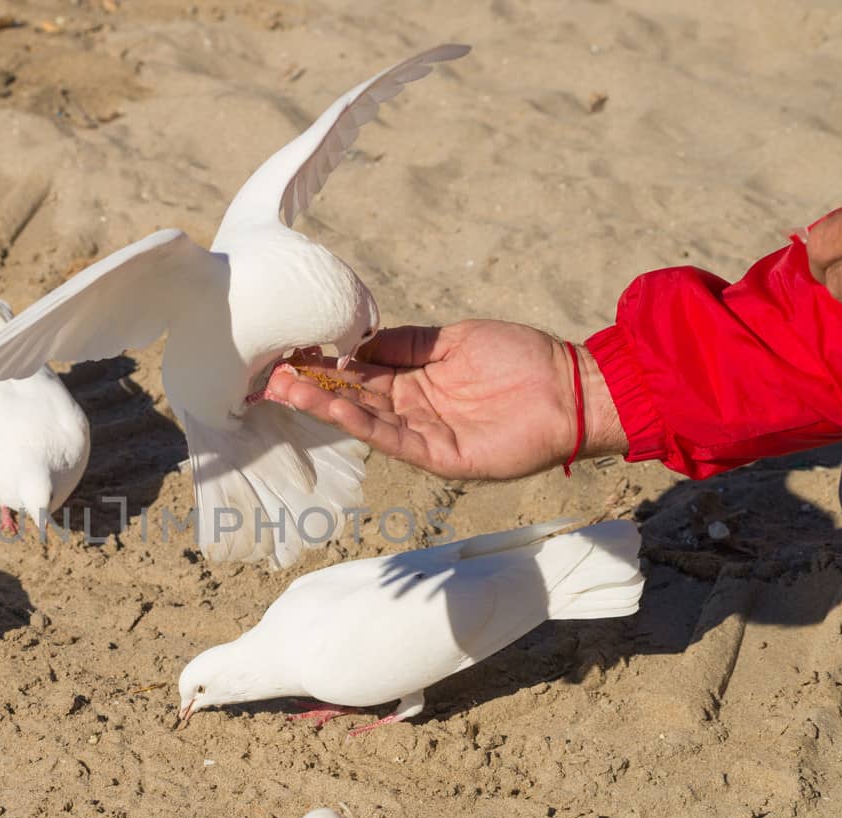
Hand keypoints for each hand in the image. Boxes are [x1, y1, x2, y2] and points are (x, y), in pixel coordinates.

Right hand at [262, 319, 625, 480]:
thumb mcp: (452, 338)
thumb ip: (407, 342)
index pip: (358, 376)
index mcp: (414, 383)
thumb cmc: (521, 357)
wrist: (572, 388)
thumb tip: (359, 340)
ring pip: (364, 422)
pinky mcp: (442, 456)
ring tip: (285, 389)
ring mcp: (425, 435)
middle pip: (352, 400)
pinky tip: (335, 408)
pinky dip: (363, 424)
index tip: (288, 352)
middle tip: (270, 374)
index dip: (325, 366)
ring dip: (324, 407)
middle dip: (311, 388)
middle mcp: (413, 411)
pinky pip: (394, 439)